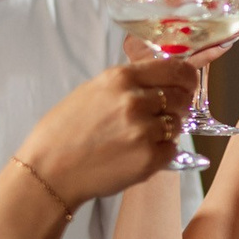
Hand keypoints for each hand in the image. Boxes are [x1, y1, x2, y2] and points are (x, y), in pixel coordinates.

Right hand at [14, 58, 196, 206]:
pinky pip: (172, 150)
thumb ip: (127, 83)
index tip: (188, 83)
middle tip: (167, 113)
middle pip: (181, 96)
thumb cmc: (65, 131)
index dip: (187, 76)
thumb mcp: (93, 90)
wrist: (50, 170)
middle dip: (179, 104)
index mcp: (120, 78)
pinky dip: (161, 152)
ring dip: (167, 129)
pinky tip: (138, 153)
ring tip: (142, 136)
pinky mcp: (148, 159)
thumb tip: (159, 80)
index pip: (174, 68)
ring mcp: (143, 131)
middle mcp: (135, 101)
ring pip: (177, 124)